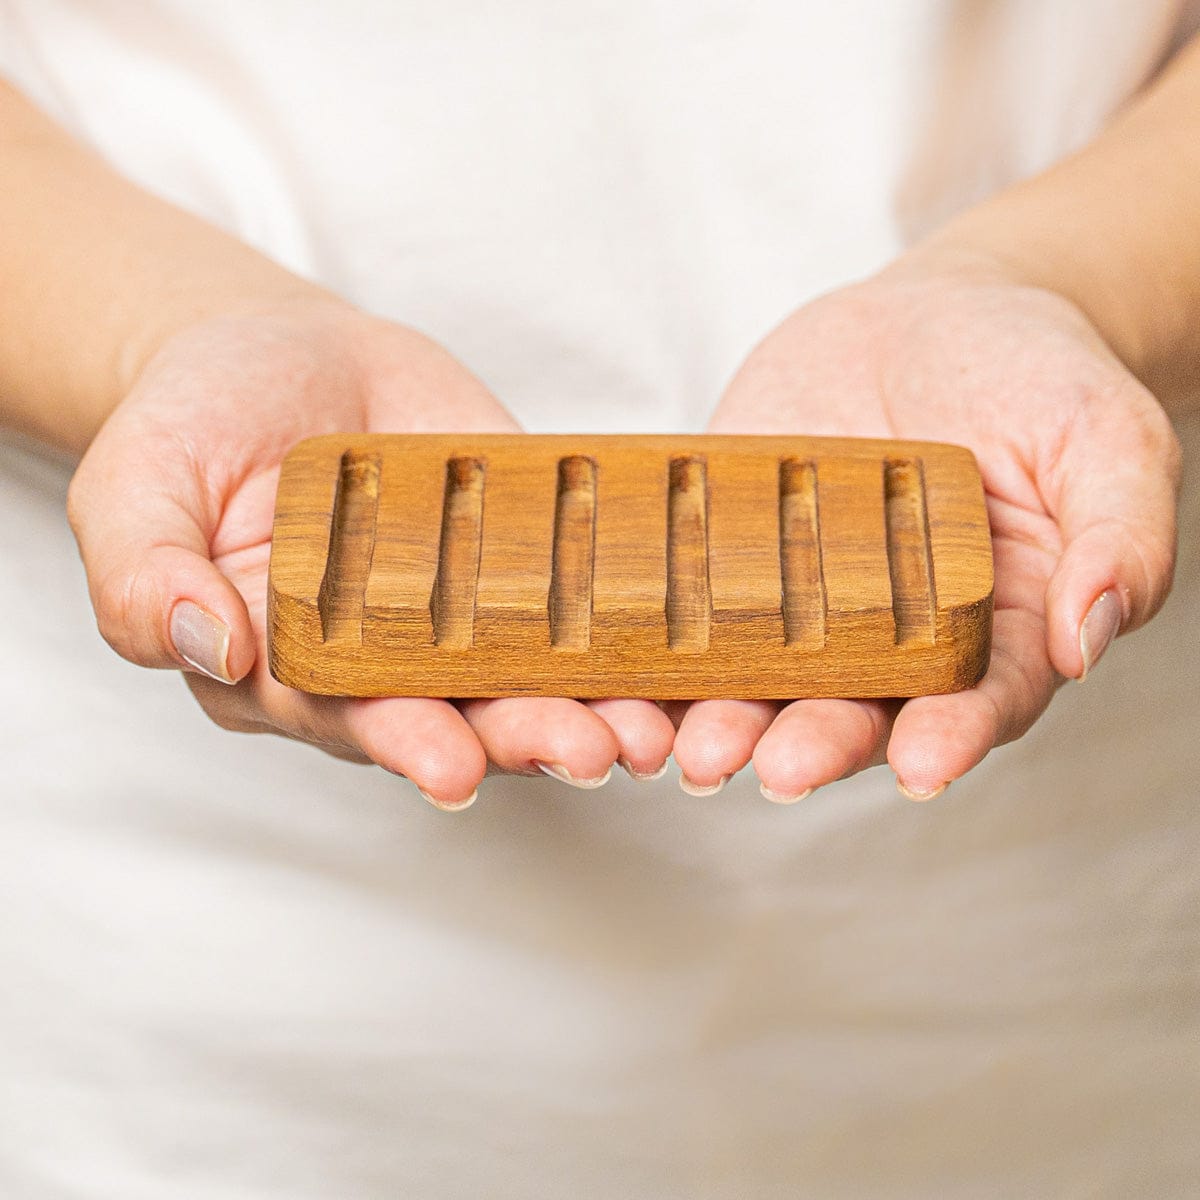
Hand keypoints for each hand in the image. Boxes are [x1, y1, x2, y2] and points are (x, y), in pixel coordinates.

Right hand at [67, 299, 673, 806]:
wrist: (285, 353)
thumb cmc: (195, 421)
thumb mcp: (136, 487)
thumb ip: (148, 575)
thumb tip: (207, 647)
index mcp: (288, 666)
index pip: (349, 719)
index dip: (403, 743)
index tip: (453, 767)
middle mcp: (384, 658)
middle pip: (460, 712)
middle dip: (525, 737)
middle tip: (592, 753)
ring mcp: (460, 609)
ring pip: (529, 671)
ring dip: (593, 705)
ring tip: (652, 730)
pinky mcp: (519, 558)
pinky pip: (575, 593)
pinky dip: (625, 625)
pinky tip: (677, 650)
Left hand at [671, 253, 1180, 799]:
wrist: (942, 316)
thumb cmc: (1042, 380)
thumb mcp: (1109, 442)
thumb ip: (1118, 538)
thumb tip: (1092, 637)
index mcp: (992, 631)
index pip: (976, 701)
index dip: (953, 736)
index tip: (925, 765)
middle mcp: (892, 635)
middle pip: (855, 708)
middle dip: (815, 743)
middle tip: (772, 770)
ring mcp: (804, 596)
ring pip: (763, 677)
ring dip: (725, 719)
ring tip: (690, 749)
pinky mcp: (736, 549)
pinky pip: (695, 598)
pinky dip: (658, 637)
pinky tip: (621, 665)